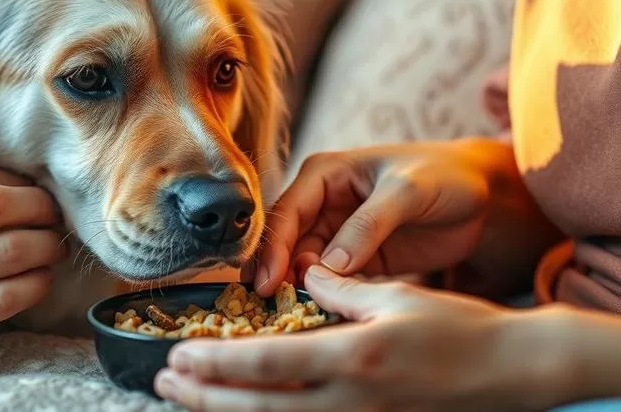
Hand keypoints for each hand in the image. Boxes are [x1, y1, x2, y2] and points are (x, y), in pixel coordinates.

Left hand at [156, 266, 566, 411]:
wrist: (510, 373)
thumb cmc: (459, 329)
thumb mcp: (397, 296)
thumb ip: (342, 289)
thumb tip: (305, 276)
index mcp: (353, 359)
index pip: (268, 364)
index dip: (218, 363)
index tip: (179, 356)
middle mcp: (350, 399)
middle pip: (260, 406)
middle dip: (205, 397)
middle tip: (164, 382)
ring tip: (186, 399)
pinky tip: (244, 408)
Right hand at [249, 140, 495, 295]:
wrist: (484, 195)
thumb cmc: (444, 176)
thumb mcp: (407, 191)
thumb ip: (368, 224)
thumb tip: (329, 264)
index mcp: (324, 174)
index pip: (287, 212)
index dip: (274, 248)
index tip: (268, 283)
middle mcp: (322, 202)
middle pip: (286, 242)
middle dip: (277, 273)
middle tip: (271, 308)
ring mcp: (337, 233)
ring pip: (302, 265)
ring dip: (297, 289)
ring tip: (292, 317)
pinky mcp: (356, 259)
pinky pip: (330, 281)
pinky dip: (322, 298)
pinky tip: (318, 316)